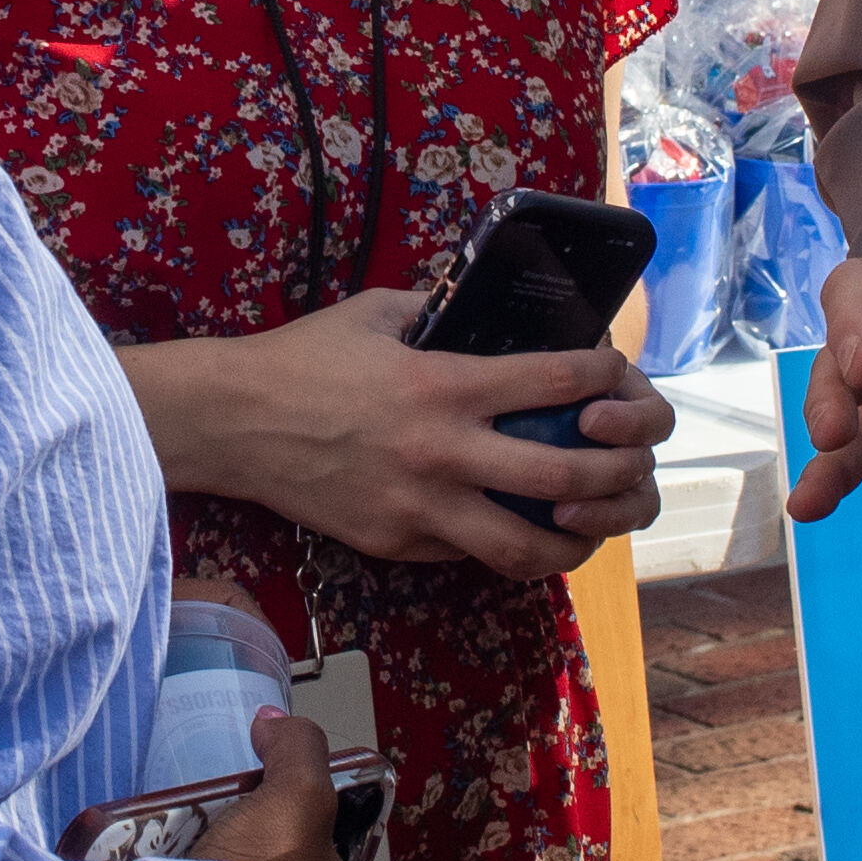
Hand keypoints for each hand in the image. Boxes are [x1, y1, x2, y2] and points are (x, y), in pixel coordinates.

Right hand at [118, 289, 672, 582]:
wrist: (234, 423)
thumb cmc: (304, 359)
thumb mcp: (377, 314)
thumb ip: (439, 311)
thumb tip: (486, 306)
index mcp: (445, 384)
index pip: (559, 380)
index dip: (605, 375)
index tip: (614, 372)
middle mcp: (443, 452)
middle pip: (565, 476)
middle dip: (615, 473)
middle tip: (627, 465)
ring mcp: (420, 509)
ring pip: (525, 547)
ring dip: (573, 539)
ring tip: (588, 525)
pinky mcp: (396, 545)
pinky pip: (467, 554)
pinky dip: (498, 542)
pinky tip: (509, 525)